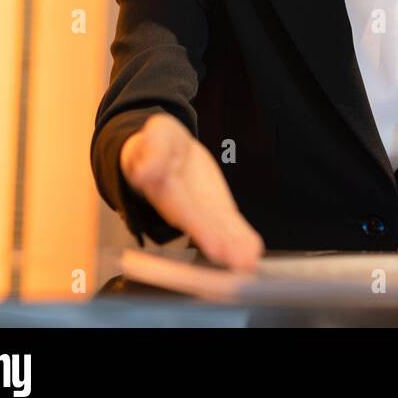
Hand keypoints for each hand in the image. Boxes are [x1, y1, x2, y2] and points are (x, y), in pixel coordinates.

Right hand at [119, 112, 264, 270]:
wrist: (169, 147)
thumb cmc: (159, 142)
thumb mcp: (156, 135)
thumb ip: (153, 151)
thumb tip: (143, 173)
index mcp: (166, 188)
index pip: (184, 210)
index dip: (200, 228)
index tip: (216, 247)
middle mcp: (183, 206)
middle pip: (203, 227)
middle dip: (222, 245)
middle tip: (241, 262)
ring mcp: (201, 209)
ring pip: (218, 229)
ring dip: (234, 246)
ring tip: (250, 262)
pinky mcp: (215, 207)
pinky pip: (228, 222)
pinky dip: (240, 235)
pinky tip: (254, 249)